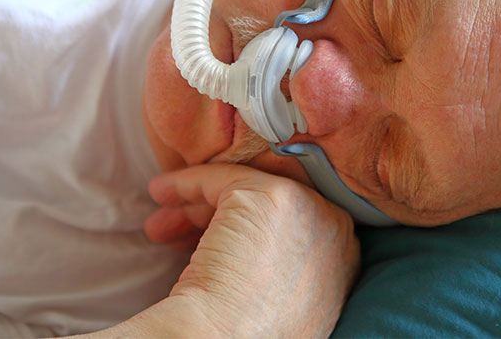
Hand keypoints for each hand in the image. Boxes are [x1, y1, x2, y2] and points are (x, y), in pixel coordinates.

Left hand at [144, 164, 360, 336]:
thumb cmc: (242, 335)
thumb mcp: (283, 302)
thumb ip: (284, 270)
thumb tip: (249, 258)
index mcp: (342, 261)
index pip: (290, 229)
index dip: (242, 236)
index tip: (202, 244)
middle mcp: (334, 230)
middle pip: (268, 206)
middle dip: (215, 220)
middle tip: (173, 237)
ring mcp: (306, 208)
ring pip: (244, 190)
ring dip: (196, 206)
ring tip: (159, 227)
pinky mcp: (270, 195)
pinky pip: (221, 178)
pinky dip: (187, 183)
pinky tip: (161, 193)